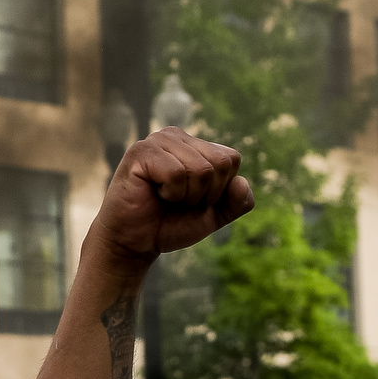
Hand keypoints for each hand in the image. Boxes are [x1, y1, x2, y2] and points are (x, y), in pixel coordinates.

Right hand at [93, 129, 253, 262]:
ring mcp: (158, 140)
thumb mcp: (213, 216)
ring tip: (165, 197)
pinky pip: (176, 173)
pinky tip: (154, 193)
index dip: (220, 190)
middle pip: (220, 163)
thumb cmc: (171, 224)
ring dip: (186, 196)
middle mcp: (177, 136)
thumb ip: (237, 202)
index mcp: (196, 145)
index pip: (232, 159)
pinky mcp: (141, 152)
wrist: (135, 242)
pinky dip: (171, 193)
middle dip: (204, 194)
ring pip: (201, 170)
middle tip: (178, 200)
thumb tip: (242, 182)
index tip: (195, 199)